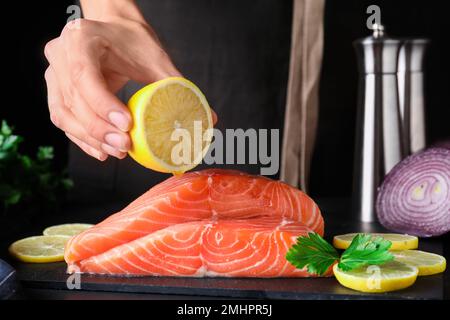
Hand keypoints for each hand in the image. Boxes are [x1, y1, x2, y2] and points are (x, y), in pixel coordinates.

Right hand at [44, 17, 180, 159]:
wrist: (115, 31)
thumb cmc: (134, 42)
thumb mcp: (156, 60)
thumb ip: (178, 88)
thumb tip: (210, 119)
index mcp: (81, 38)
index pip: (84, 75)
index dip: (103, 104)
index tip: (127, 125)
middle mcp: (60, 54)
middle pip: (73, 99)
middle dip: (99, 129)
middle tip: (125, 146)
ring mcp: (53, 72)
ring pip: (64, 114)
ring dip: (90, 138)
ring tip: (117, 152)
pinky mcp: (56, 89)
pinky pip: (63, 118)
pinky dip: (82, 138)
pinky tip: (102, 151)